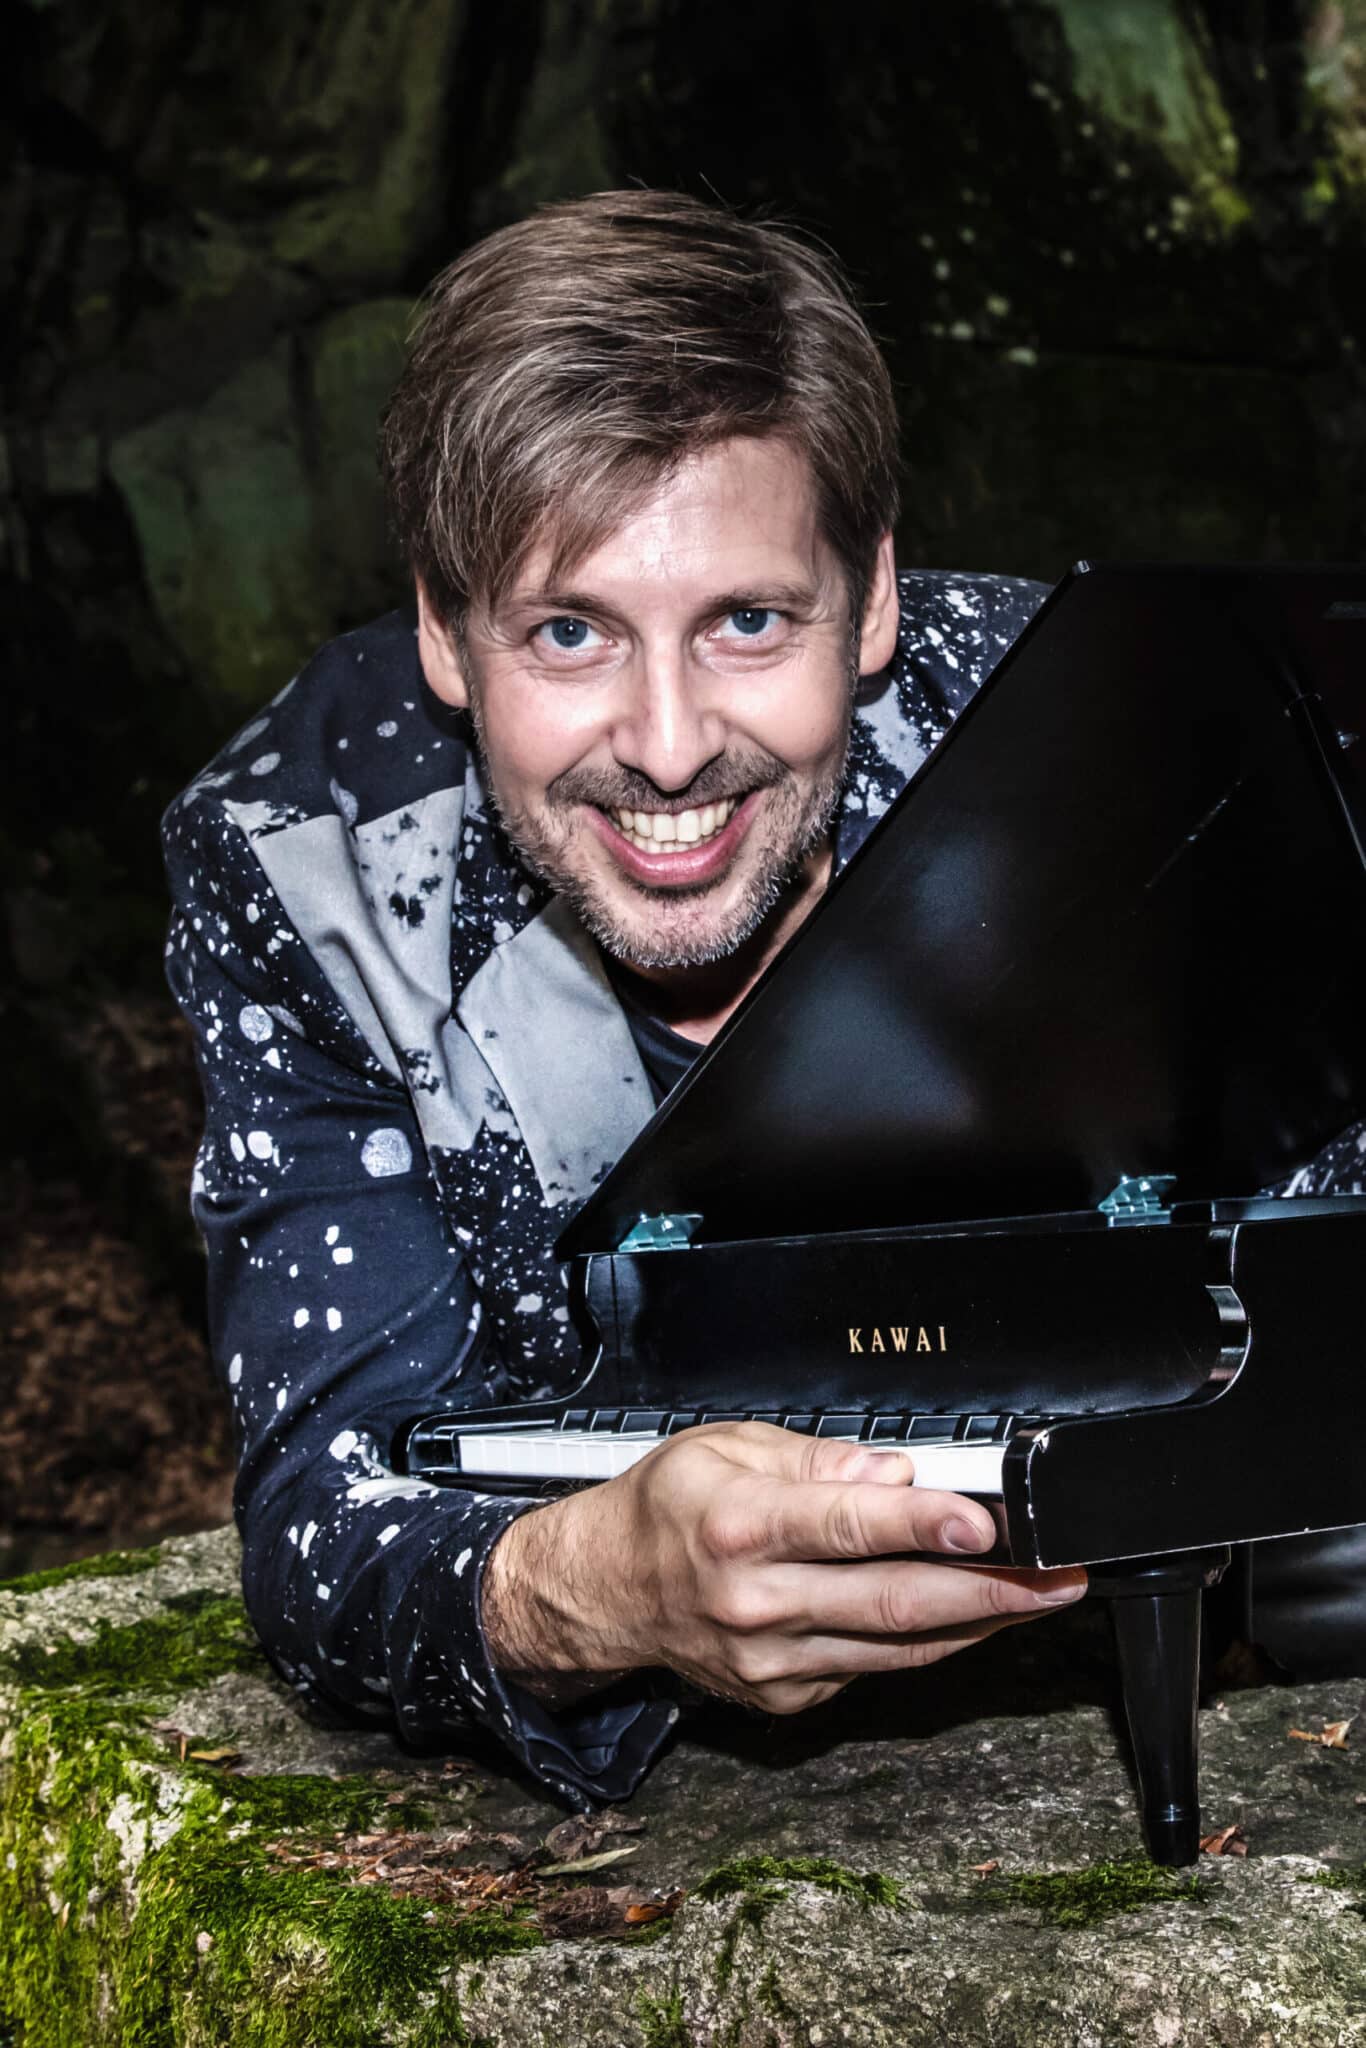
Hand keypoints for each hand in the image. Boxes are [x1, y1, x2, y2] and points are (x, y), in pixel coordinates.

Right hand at [481, 1420, 1085, 1714]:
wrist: (606, 1592)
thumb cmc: (666, 1509)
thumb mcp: (724, 1447)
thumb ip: (814, 1461)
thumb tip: (892, 1476)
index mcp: (740, 1527)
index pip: (848, 1526)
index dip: (924, 1526)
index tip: (985, 1525)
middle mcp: (757, 1602)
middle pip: (894, 1601)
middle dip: (991, 1591)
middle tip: (1059, 1575)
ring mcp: (773, 1661)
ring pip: (898, 1645)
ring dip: (979, 1620)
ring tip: (1040, 1594)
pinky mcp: (786, 1698)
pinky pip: (876, 1666)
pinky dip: (927, 1640)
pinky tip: (967, 1614)